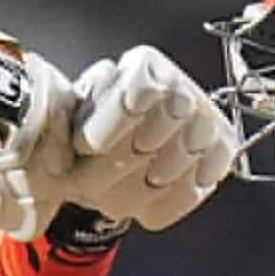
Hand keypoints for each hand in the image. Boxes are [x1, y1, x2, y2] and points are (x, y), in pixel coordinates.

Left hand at [57, 47, 238, 237]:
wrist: (118, 157)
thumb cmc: (88, 134)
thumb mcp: (62, 123)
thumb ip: (54, 133)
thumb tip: (54, 161)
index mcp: (141, 67)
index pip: (136, 93)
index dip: (106, 129)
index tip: (84, 149)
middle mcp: (180, 87)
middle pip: (150, 138)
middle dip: (110, 173)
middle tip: (87, 185)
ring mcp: (205, 123)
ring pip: (171, 169)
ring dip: (132, 194)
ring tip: (112, 196)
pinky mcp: (220, 157)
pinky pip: (194, 190)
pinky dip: (162, 207)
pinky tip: (142, 208)